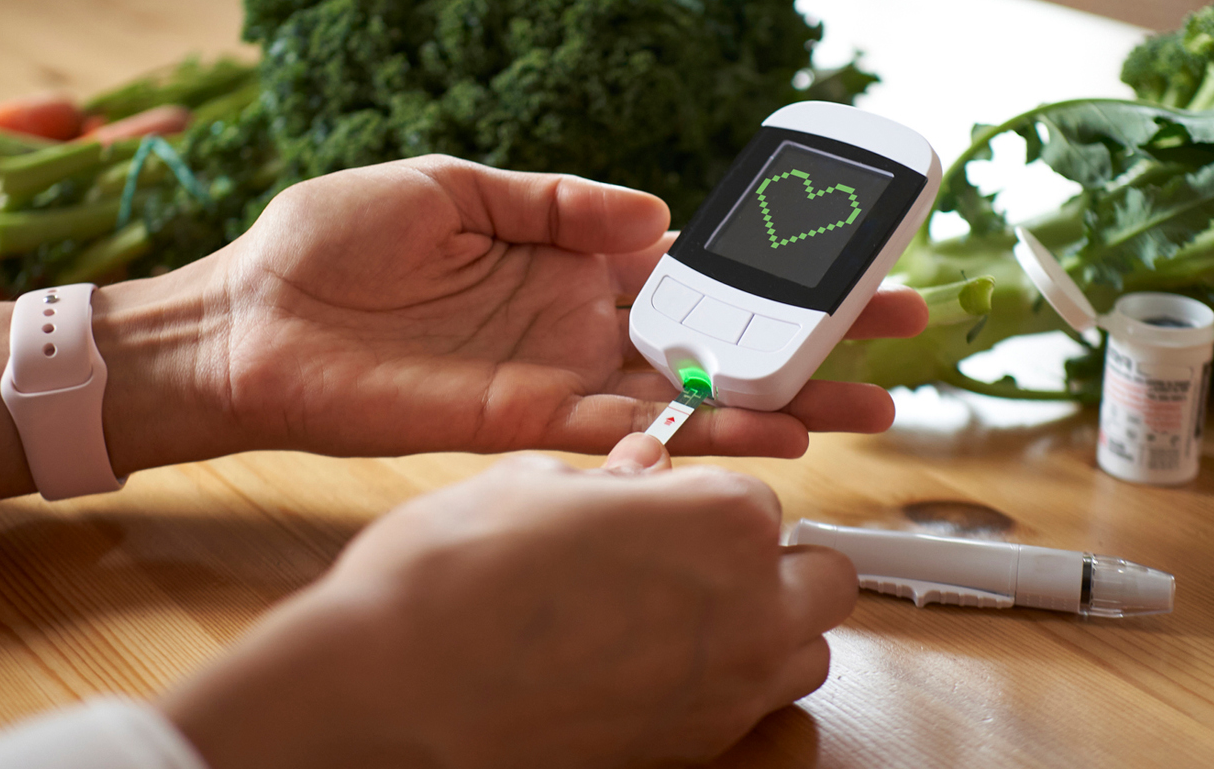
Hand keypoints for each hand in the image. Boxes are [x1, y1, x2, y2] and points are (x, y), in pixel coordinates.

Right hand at [158, 440, 857, 768]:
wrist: (393, 697)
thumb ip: (606, 477)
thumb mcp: (527, 485)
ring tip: (684, 618)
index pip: (761, 497)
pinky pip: (753, 715)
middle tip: (699, 559)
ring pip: (802, 655)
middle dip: (772, 564)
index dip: (703, 500)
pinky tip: (656, 672)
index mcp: (720, 520)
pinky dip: (728, 689)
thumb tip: (630, 472)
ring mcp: (726, 692)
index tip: (666, 507)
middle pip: (821, 579)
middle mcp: (746, 609)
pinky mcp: (693, 753)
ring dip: (766, 630)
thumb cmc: (447, 584)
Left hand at [164, 155, 926, 458]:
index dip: (767, 256)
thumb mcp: (452, 181)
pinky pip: (632, 429)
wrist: (247, 315)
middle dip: (809, 332)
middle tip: (902, 329)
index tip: (844, 244)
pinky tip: (771, 434)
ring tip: (869, 400)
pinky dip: (703, 432)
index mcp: (567, 253)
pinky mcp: (526, 420)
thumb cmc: (332, 241)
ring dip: (782, 397)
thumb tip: (657, 208)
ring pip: (695, 390)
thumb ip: (557, 197)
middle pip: (718, 330)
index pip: (692, 257)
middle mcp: (580, 318)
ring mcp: (561, 373)